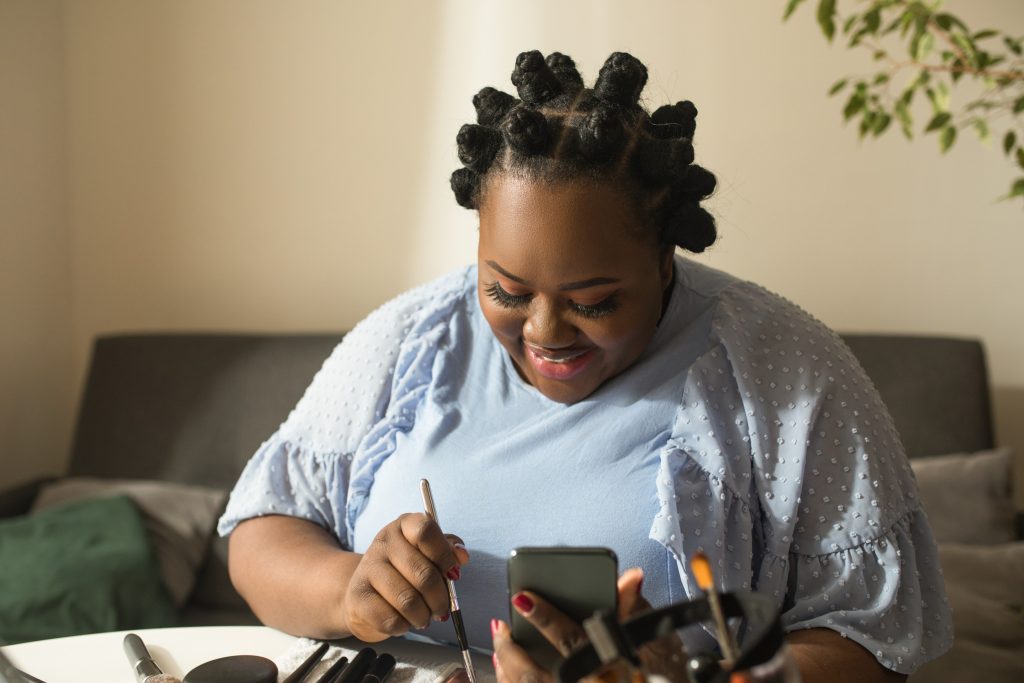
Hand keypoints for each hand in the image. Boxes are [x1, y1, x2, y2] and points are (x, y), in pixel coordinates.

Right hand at [342, 513, 468, 641]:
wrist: (366, 592)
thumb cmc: (406, 570)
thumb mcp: (428, 553)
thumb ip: (449, 550)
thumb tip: (461, 556)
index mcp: (405, 525)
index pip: (426, 532)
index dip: (444, 556)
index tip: (453, 575)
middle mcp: (384, 541)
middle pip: (423, 573)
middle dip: (440, 598)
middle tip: (442, 609)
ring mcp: (367, 567)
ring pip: (407, 600)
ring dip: (423, 616)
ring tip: (424, 617)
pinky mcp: (357, 596)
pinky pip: (390, 619)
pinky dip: (404, 626)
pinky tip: (404, 622)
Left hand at [491, 568, 688, 682]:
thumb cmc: (652, 675)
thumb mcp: (650, 644)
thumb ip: (633, 609)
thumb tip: (632, 575)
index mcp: (605, 671)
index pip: (570, 640)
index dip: (544, 618)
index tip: (522, 597)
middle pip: (533, 674)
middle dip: (511, 648)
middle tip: (501, 623)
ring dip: (508, 665)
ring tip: (502, 639)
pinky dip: (511, 680)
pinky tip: (508, 666)